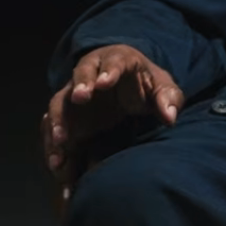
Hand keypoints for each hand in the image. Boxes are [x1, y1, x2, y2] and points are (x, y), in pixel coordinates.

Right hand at [41, 44, 184, 194]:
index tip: (104, 83)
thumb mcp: (162, 87)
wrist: (126, 87)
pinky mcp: (66, 117)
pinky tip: (58, 166)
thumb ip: (168, 98)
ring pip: (60, 104)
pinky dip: (54, 147)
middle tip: (79, 99)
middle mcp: (90, 73)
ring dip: (58, 122)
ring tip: (60, 143)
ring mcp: (74, 95)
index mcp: (118, 59)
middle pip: (80, 76)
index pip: (114, 62)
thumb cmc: (145, 84)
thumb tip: (170, 117)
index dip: (109, 71)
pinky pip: (55, 130)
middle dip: (79, 87)